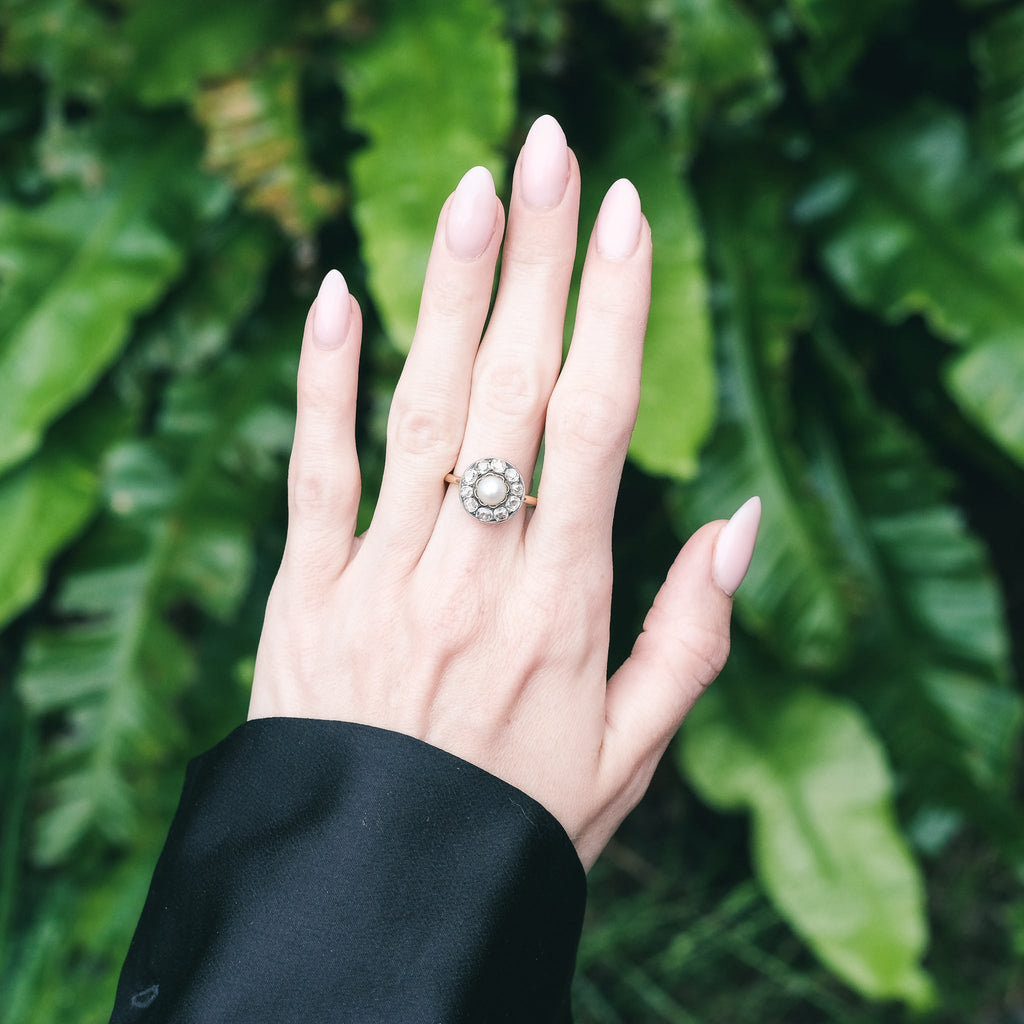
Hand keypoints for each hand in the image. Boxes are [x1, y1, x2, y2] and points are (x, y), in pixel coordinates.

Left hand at [249, 115, 759, 869]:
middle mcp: (475, 575)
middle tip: (552, 150)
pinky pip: (314, 470)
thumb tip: (745, 519)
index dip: (615, 312)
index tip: (626, 216)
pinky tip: (337, 292)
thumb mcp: (635, 751)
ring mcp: (382, 579)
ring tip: (473, 188)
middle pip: (512, 389)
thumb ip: (694, 635)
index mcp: (564, 607)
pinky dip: (322, 379)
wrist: (378, 897)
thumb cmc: (517, 822)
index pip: (597, 426)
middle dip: (538, 261)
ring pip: (420, 411)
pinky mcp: (306, 593)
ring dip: (449, 292)